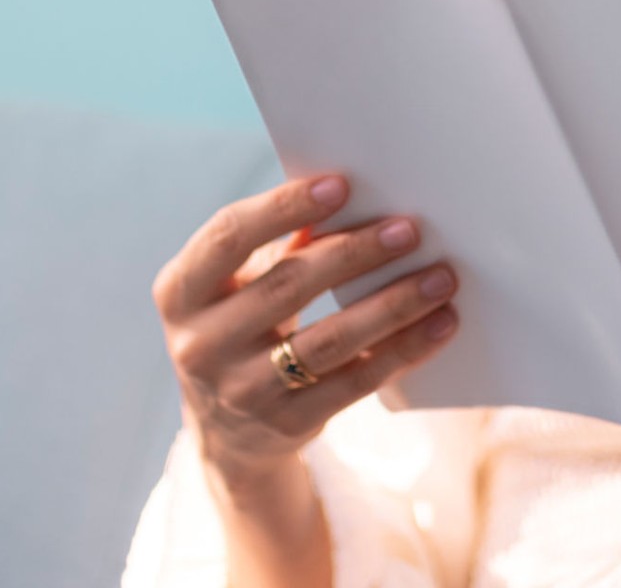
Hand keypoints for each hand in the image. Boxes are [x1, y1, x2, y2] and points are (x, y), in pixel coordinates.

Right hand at [151, 173, 459, 483]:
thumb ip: (278, 245)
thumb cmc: (241, 327)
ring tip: (440, 277)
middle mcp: (200, 343)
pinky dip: (404, 350)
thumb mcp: (235, 287)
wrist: (228, 434)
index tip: (340, 186)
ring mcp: (242, 390)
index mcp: (180, 292)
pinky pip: (356, 382)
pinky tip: (439, 324)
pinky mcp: (287, 424)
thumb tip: (352, 198)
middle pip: (287, 286)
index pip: (228, 237)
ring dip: (392, 305)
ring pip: (330, 340)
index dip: (282, 207)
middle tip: (408, 230)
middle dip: (354, 253)